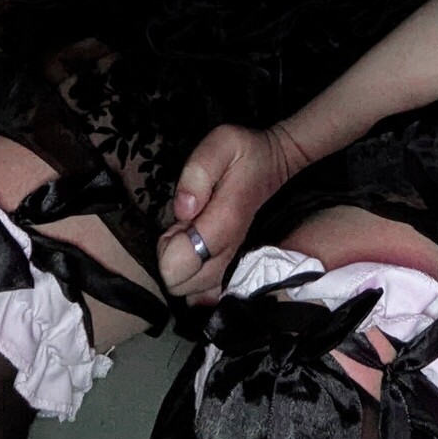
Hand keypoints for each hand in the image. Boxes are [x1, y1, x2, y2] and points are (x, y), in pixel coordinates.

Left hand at [157, 121, 309, 306]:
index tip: (176, 223)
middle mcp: (230, 249)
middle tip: (181, 229)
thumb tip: (183, 210)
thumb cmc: (242, 152)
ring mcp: (233, 262)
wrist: (270, 164)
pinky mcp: (232, 267)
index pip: (182, 262)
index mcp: (225, 220)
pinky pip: (206, 295)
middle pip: (182, 285)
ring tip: (188, 238)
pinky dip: (193, 282)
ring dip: (181, 269)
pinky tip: (194, 256)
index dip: (167, 247)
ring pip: (193, 294)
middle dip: (171, 259)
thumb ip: (198, 172)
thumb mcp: (220, 143)